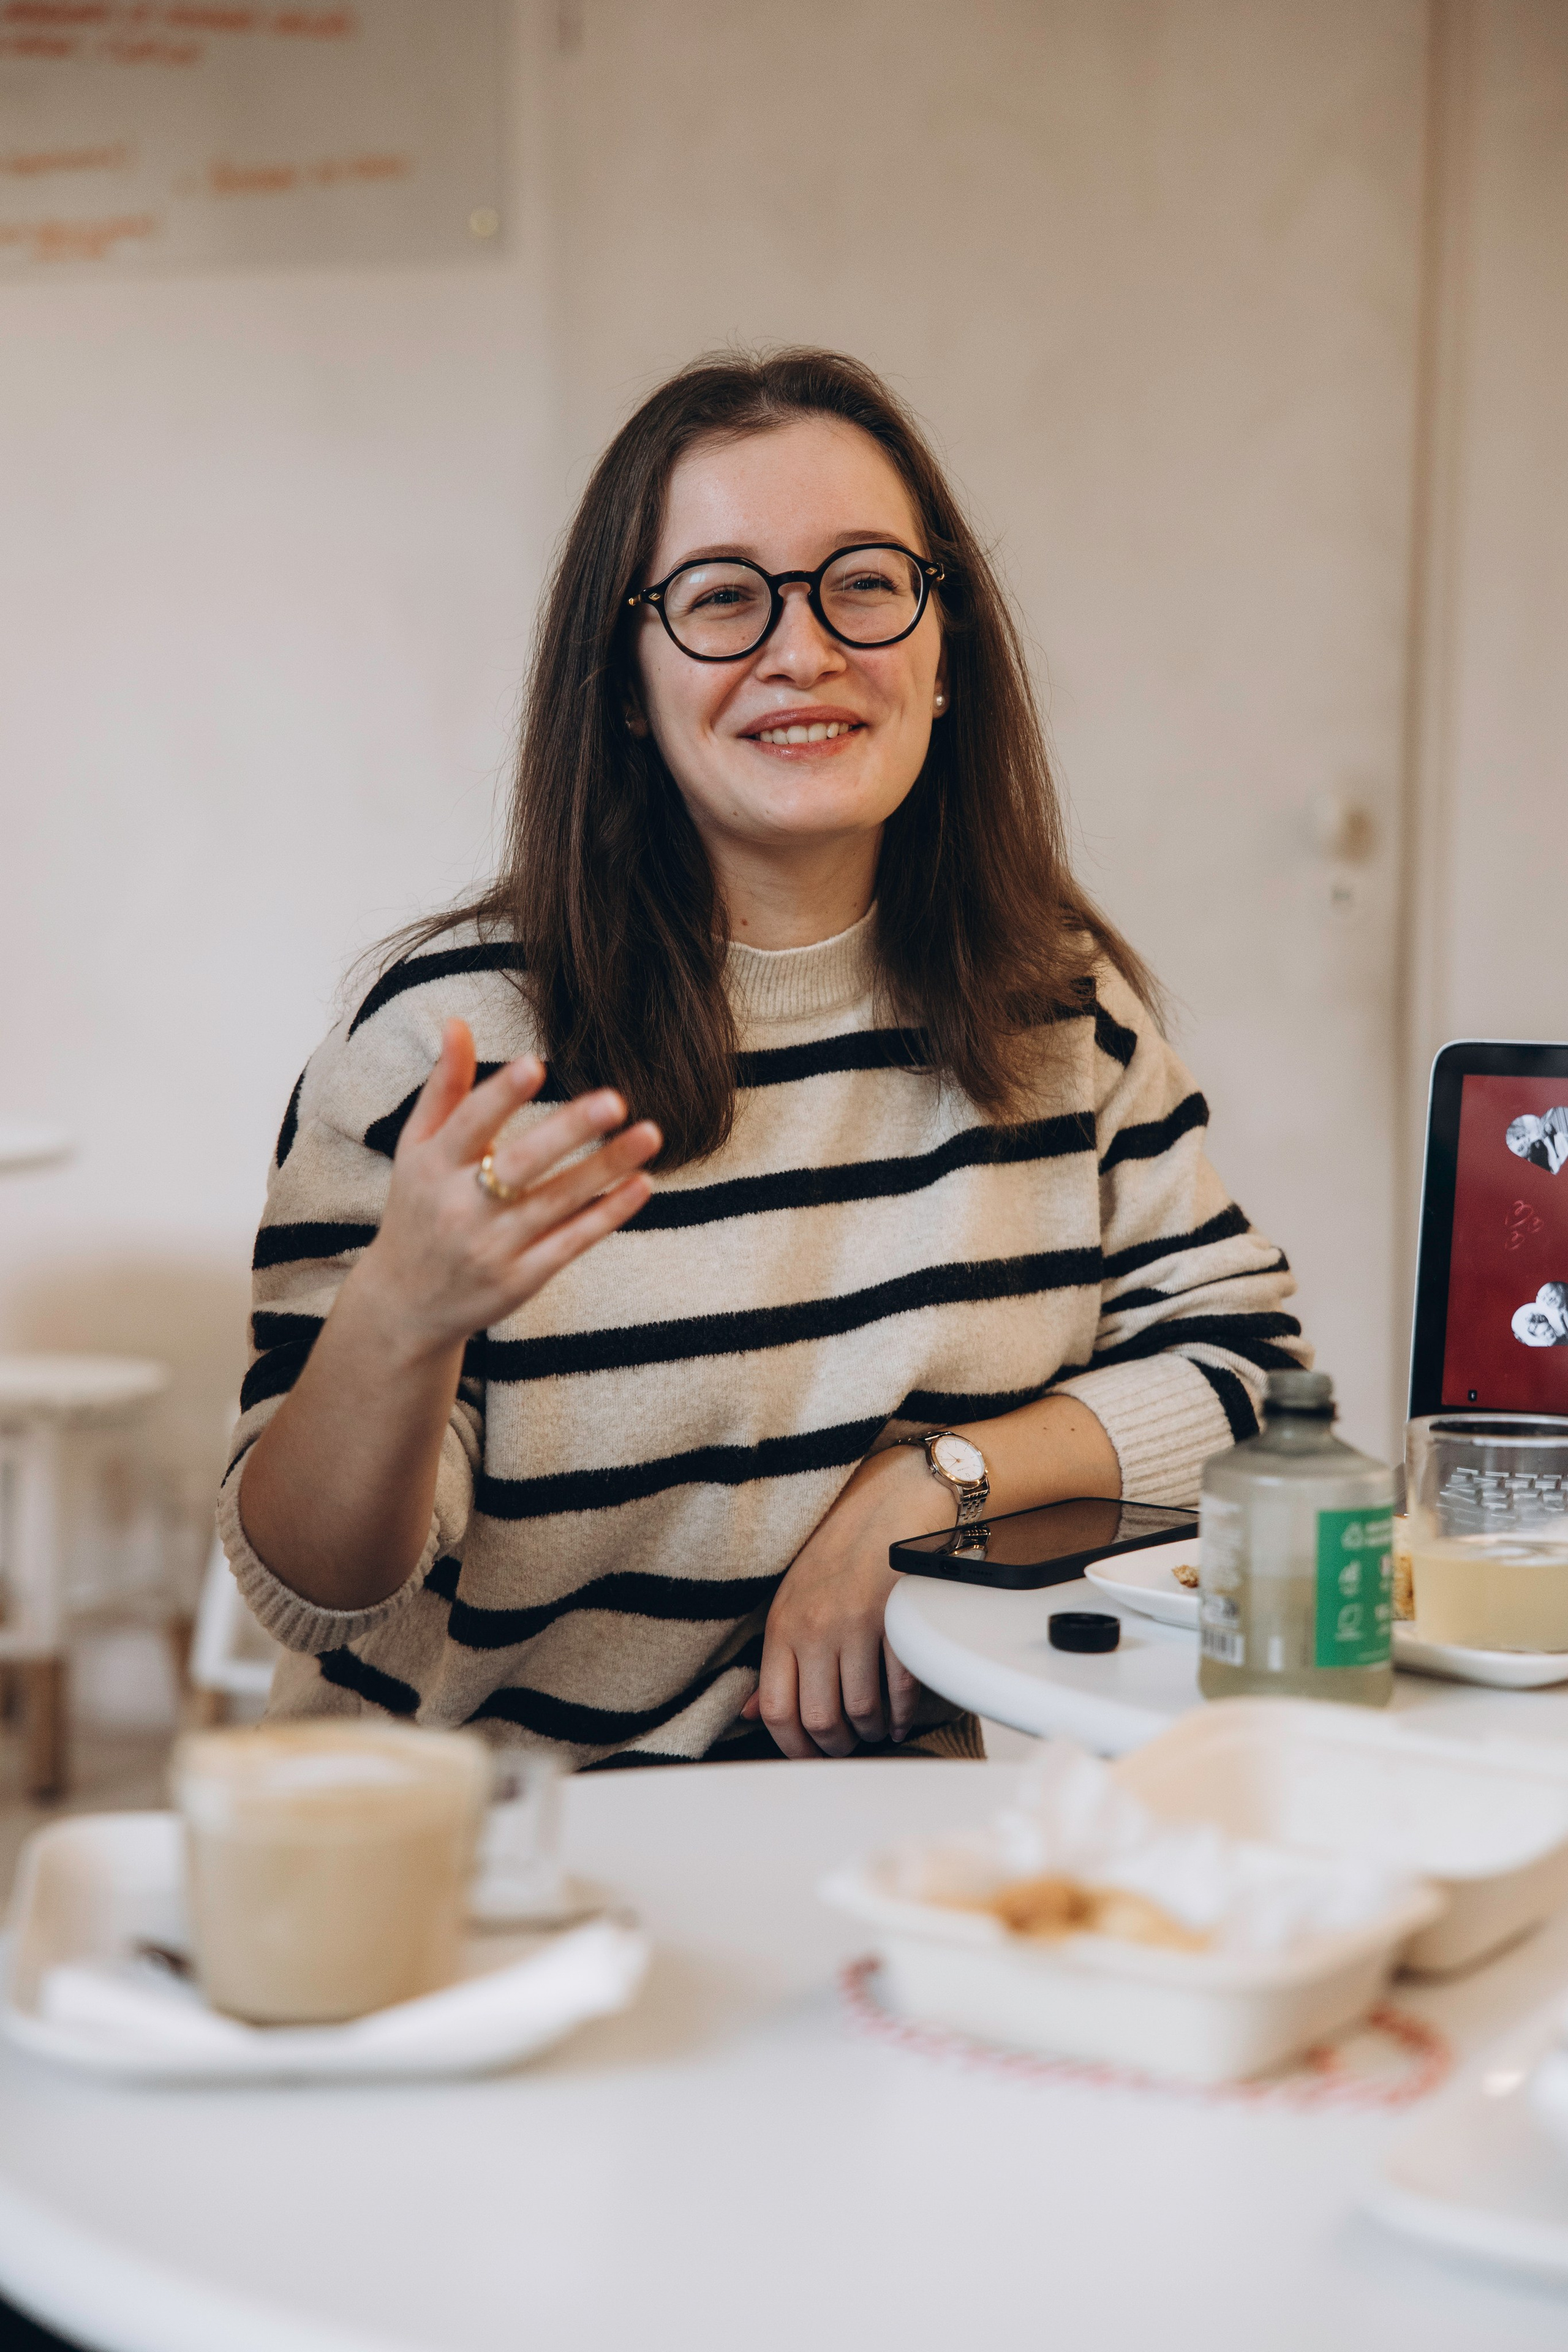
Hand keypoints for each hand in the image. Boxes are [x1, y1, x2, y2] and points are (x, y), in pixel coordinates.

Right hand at [350, 1018, 660, 1362]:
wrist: (406, 1304)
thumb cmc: (417, 1209)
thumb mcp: (416, 1149)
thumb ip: (443, 1087)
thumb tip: (457, 1023)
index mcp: (431, 1168)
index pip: (468, 1126)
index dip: (500, 1096)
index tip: (535, 1063)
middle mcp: (460, 1208)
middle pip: (519, 1164)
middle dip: (567, 1132)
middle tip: (615, 1099)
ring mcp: (493, 1247)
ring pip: (556, 1202)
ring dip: (606, 1168)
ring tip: (651, 1133)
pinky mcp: (521, 1279)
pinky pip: (571, 1242)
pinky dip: (607, 1214)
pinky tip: (642, 1184)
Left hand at [742, 1445, 951, 1756]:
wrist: (891, 1498)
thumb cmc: (840, 1547)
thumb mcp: (792, 1597)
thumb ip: (774, 1657)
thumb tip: (751, 1711)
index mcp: (782, 1624)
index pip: (776, 1709)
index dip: (793, 1747)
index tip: (809, 1755)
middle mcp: (816, 1627)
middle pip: (819, 1719)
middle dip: (836, 1746)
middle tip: (845, 1744)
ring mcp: (859, 1624)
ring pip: (862, 1711)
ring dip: (870, 1731)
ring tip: (873, 1728)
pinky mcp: (898, 1620)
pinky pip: (901, 1688)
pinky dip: (903, 1713)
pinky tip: (899, 1716)